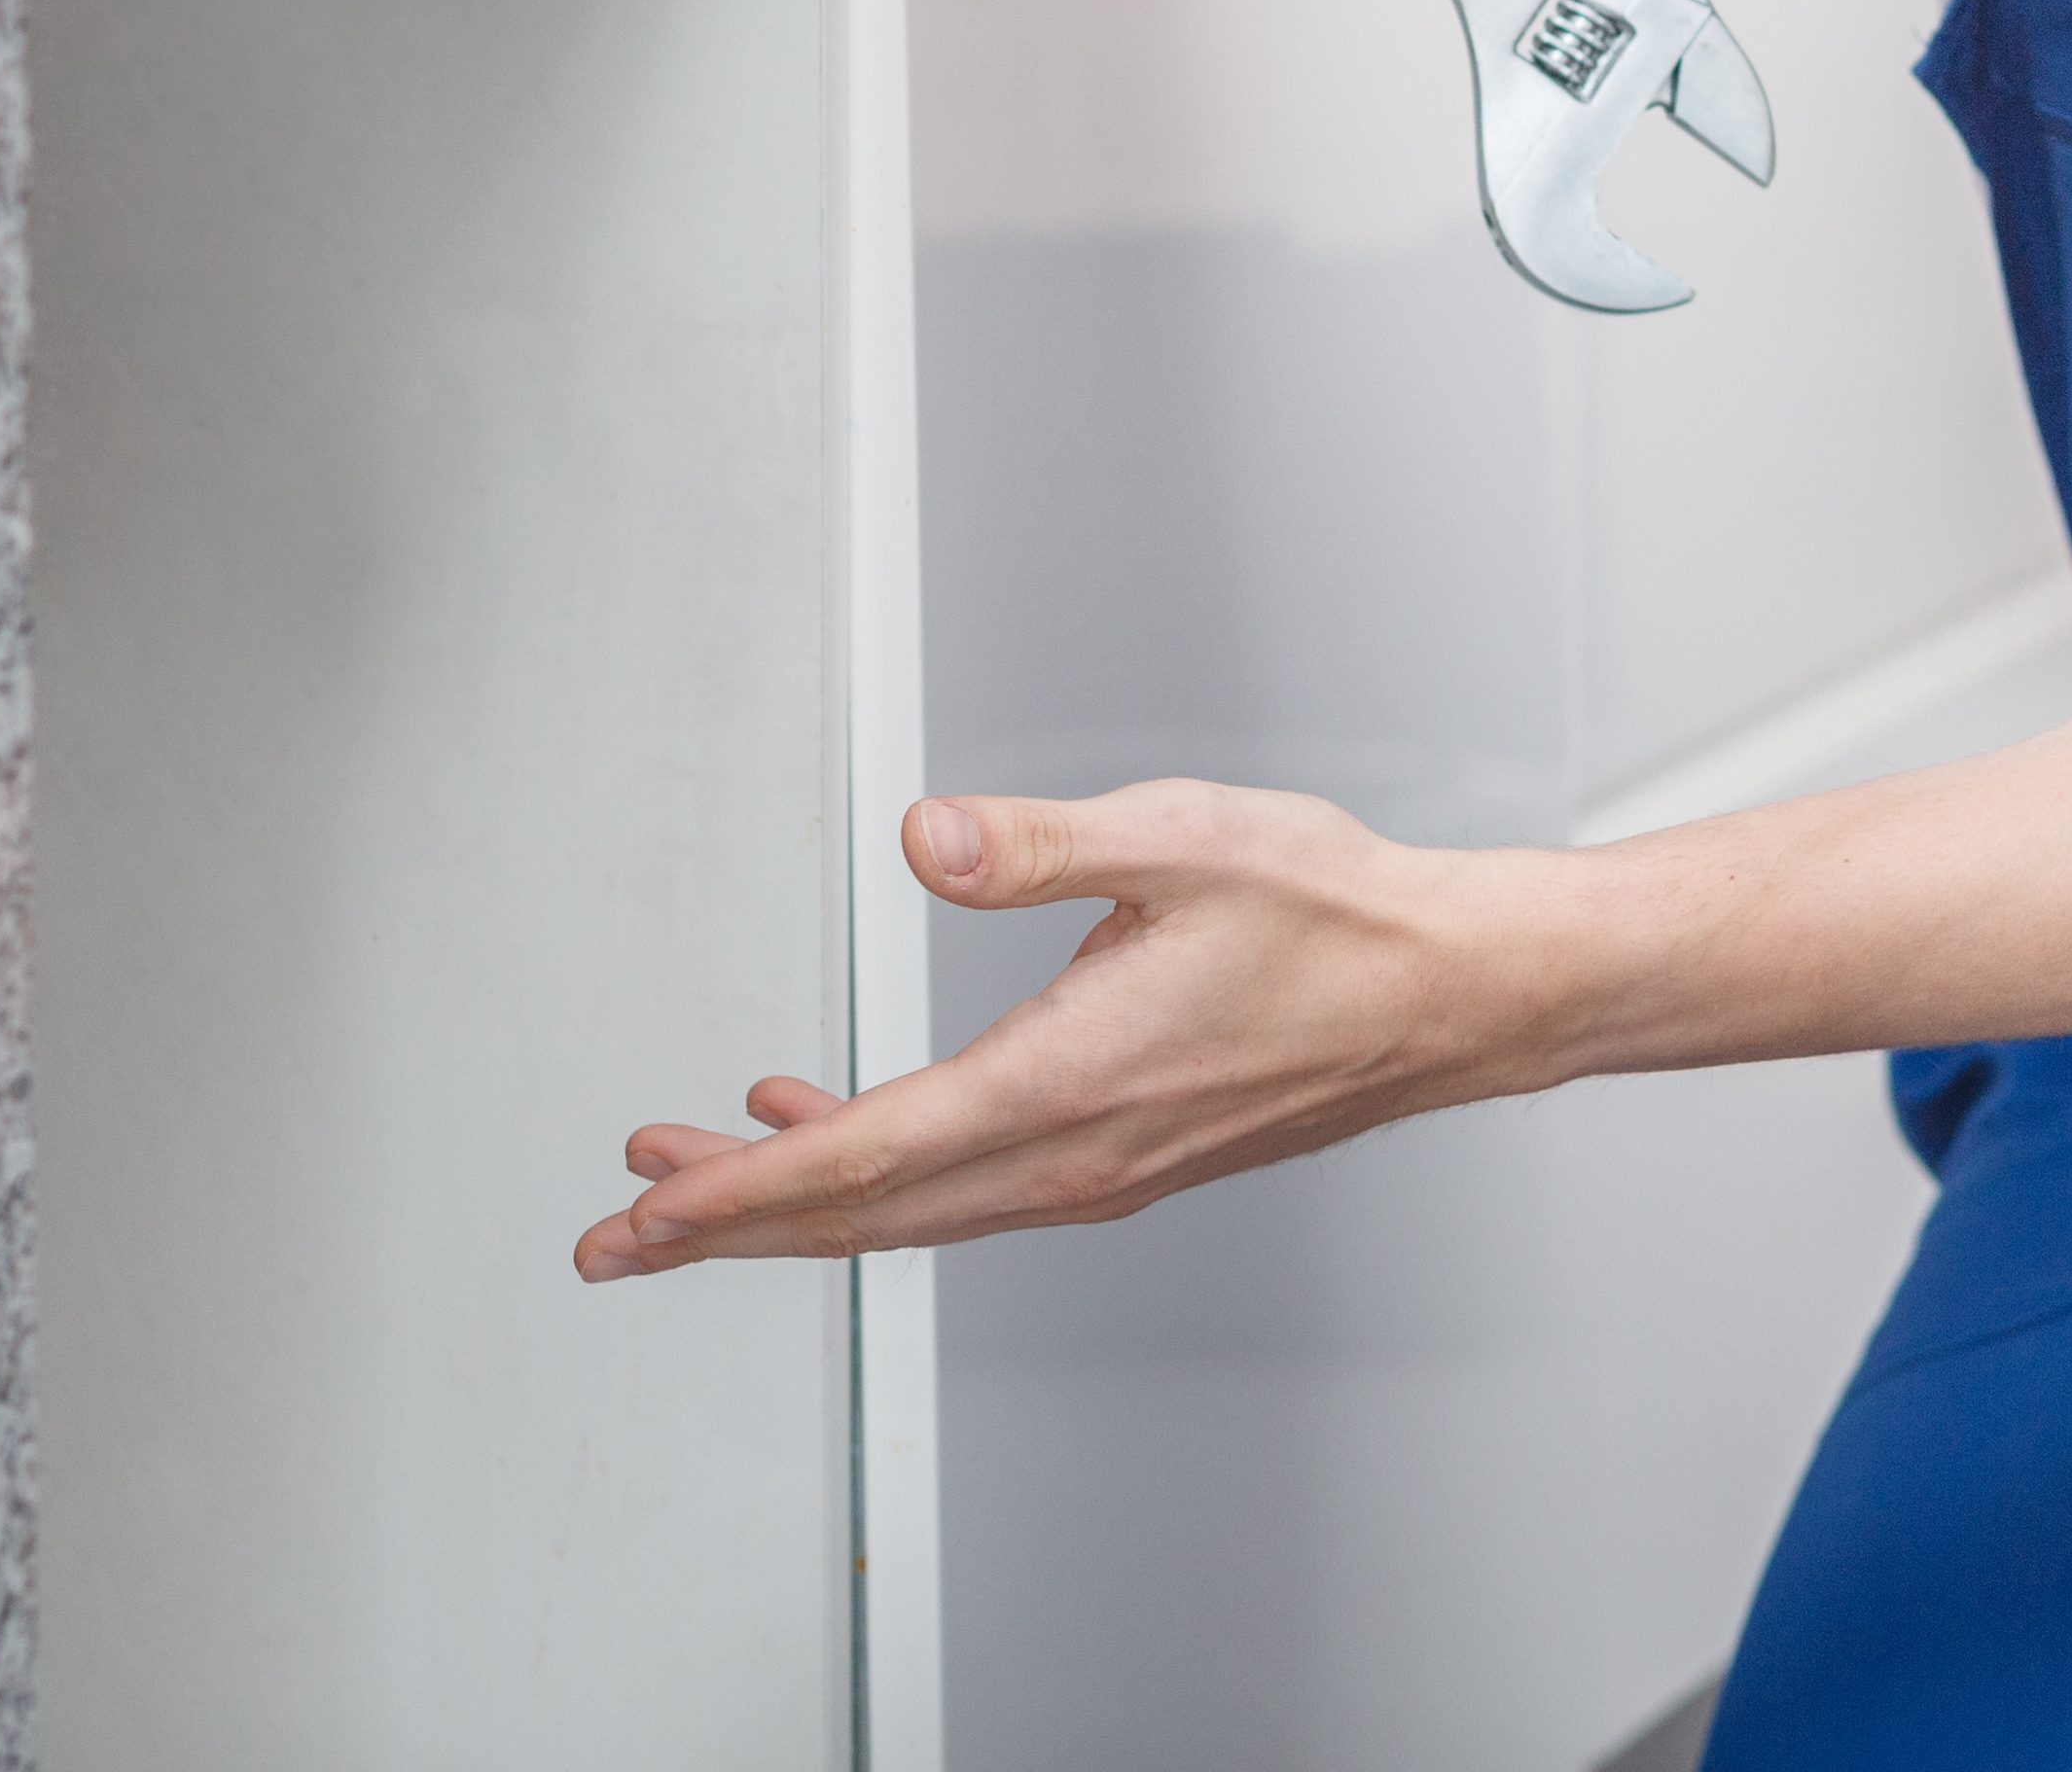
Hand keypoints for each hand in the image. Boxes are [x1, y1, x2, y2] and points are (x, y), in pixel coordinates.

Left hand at [568, 782, 1564, 1280]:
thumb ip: (1038, 845)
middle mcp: (1070, 1158)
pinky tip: (842, 1115)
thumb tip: (923, 839)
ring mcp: (1095, 1170)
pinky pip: (963, 1187)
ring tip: (700, 1168)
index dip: (735, 1194)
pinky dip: (877, 1169)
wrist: (1454, 993)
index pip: (861, 1161)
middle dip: (727, 1222)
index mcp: (1064, 1089)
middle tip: (618, 1231)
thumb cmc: (1340, 918)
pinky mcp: (1120, 1155)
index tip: (640, 1217)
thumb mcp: (1182, 841)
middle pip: (860, 1213)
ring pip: (908, 1208)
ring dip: (794, 1195)